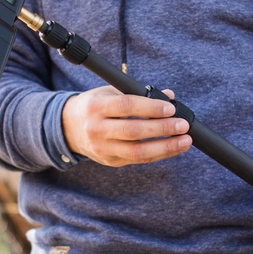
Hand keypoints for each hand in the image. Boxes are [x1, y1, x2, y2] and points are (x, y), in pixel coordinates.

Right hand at [62, 85, 191, 166]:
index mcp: (96, 107)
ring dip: (165, 147)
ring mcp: (103, 149)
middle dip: (162, 129)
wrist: (68, 127)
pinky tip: (173, 148)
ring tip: (185, 141)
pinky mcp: (110, 161)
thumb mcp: (110, 92)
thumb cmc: (95, 106)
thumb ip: (139, 93)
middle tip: (183, 125)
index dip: (150, 108)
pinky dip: (158, 154)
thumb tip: (170, 96)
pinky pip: (138, 160)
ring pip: (137, 152)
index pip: (126, 106)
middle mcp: (97, 129)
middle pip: (133, 132)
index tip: (171, 108)